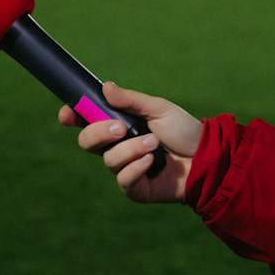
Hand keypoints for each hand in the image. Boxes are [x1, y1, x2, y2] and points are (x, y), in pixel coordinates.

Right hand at [58, 81, 202, 202]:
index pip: (87, 120)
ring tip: (154, 144)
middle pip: (86, 141)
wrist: (207, 159)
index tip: (67, 115)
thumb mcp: (158, 109)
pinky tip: (152, 162)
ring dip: (131, 149)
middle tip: (120, 128)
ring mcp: (124, 167)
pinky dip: (136, 167)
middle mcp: (117, 146)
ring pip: (108, 159)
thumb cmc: (183, 131)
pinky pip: (123, 179)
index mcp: (118, 124)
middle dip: (98, 132)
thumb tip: (105, 86)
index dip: (73, 116)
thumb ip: (130, 100)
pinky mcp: (134, 188)